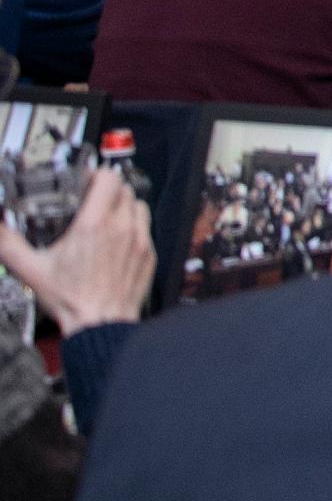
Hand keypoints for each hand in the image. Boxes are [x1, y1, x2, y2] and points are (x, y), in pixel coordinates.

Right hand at [0, 168, 153, 329]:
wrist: (101, 324)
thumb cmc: (71, 300)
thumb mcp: (31, 269)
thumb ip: (9, 245)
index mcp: (94, 225)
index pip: (108, 179)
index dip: (96, 175)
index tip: (85, 182)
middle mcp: (122, 228)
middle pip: (124, 189)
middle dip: (107, 191)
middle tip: (91, 201)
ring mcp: (140, 241)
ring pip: (139, 205)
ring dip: (123, 206)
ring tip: (105, 218)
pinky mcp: (149, 255)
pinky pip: (146, 228)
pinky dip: (134, 227)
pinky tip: (118, 240)